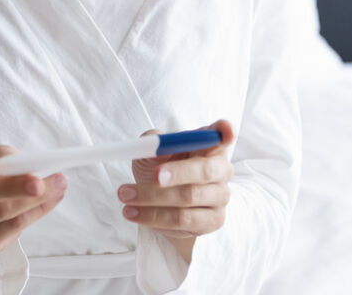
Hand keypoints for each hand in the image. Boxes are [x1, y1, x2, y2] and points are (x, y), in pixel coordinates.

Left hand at [119, 119, 235, 260]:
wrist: (160, 204)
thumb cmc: (160, 168)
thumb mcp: (152, 151)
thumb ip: (155, 143)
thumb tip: (158, 147)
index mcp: (210, 145)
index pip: (224, 133)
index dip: (226, 131)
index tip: (225, 130)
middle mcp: (221, 170)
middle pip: (206, 170)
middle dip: (178, 172)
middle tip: (154, 176)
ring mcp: (220, 197)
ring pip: (189, 198)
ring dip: (153, 198)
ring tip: (125, 196)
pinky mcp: (212, 221)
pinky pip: (183, 221)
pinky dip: (155, 217)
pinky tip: (135, 213)